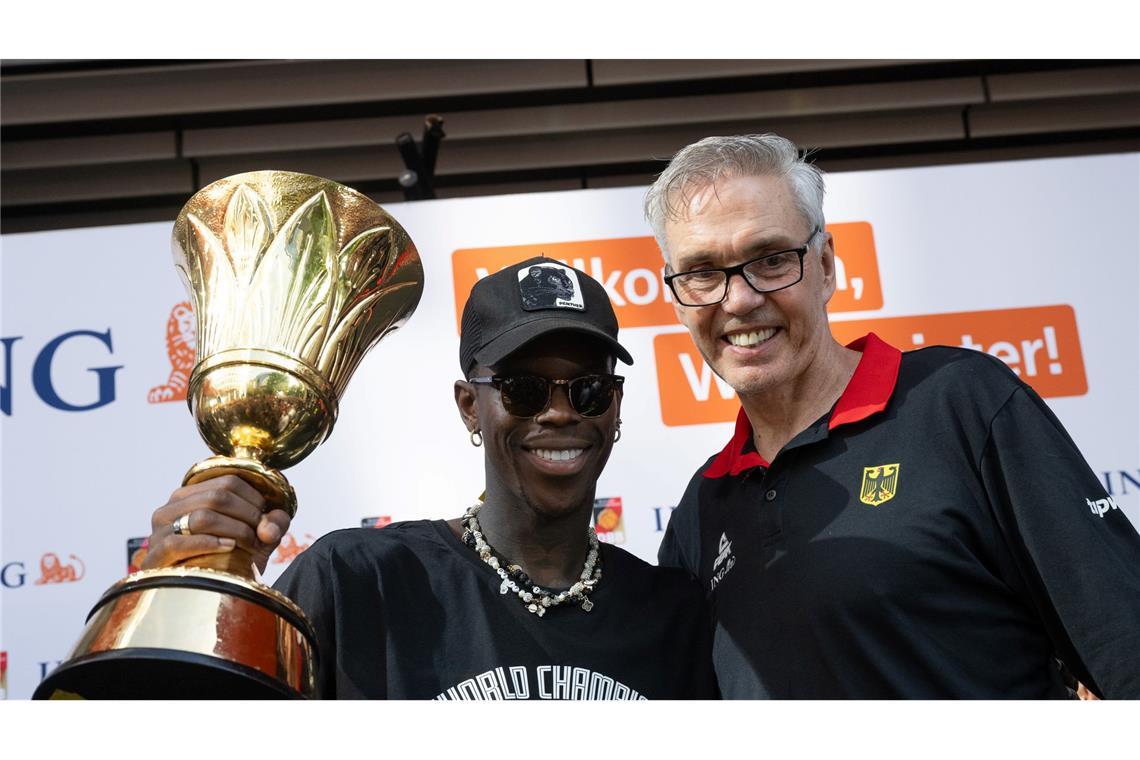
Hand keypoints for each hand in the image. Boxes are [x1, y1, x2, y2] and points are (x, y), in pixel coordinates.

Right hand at [142, 474, 291, 572]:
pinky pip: (178, 542)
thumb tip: (270, 526)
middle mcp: (172, 507)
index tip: (266, 520)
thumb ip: (273, 524)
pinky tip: (228, 548)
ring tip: (248, 545)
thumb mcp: (256, 538)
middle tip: (260, 536)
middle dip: (248, 516)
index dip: (255, 499)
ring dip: (234, 530)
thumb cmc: (229, 562)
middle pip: (218, 496)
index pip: (228, 481)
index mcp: (193, 494)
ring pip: (201, 516)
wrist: (203, 596)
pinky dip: (208, 543)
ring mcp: (160, 531)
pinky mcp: (155, 555)